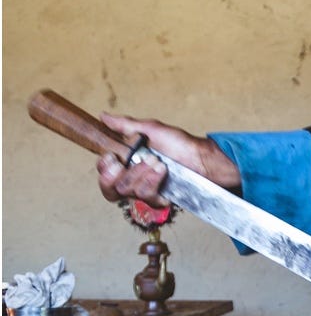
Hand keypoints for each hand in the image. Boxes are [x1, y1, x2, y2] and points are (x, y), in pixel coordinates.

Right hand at [93, 114, 239, 209]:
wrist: (202, 157)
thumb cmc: (180, 144)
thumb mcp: (151, 129)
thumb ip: (125, 125)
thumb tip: (104, 116)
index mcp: (127, 163)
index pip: (104, 173)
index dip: (104, 169)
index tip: (113, 158)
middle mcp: (133, 179)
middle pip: (111, 189)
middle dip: (125, 173)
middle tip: (137, 161)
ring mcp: (146, 190)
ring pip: (129, 191)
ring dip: (144, 174)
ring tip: (159, 163)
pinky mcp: (159, 199)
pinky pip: (147, 198)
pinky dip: (153, 182)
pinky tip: (163, 172)